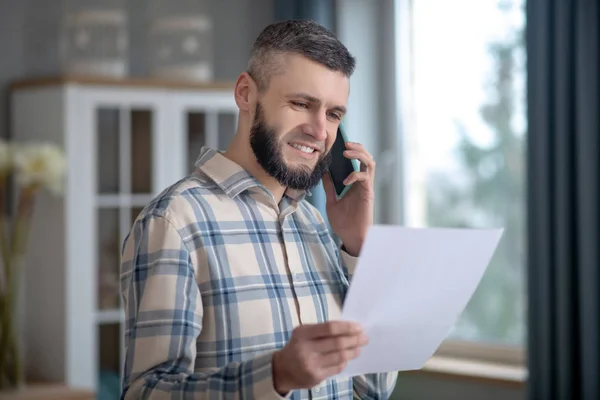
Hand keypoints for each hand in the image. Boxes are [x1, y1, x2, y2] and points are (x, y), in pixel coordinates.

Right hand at [272, 321, 367, 394]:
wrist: (281, 369)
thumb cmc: (297, 346)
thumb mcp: (304, 333)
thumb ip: (322, 330)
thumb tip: (349, 329)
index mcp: (303, 333)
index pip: (330, 328)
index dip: (347, 327)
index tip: (359, 327)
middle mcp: (306, 348)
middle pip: (337, 343)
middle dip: (354, 339)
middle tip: (365, 338)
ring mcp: (311, 364)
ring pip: (340, 356)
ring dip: (353, 351)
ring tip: (359, 348)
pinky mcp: (316, 376)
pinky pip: (336, 368)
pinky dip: (344, 361)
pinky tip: (348, 358)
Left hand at [322, 141, 375, 255]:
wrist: (350, 237)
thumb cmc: (344, 222)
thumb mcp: (331, 201)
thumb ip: (329, 187)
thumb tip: (323, 173)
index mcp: (356, 183)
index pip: (358, 160)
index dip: (353, 149)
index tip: (341, 143)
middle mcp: (363, 183)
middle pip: (367, 157)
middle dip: (358, 147)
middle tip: (346, 143)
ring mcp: (366, 187)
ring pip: (370, 163)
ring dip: (360, 154)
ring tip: (347, 152)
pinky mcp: (368, 194)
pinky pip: (365, 178)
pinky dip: (355, 174)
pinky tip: (345, 180)